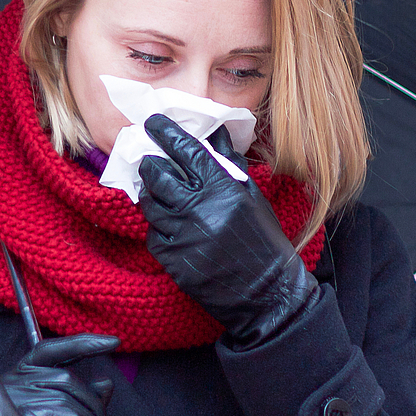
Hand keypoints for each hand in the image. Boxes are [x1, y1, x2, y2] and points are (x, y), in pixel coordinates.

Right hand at [0, 333, 118, 415]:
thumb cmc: (26, 413)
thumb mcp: (53, 403)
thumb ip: (79, 392)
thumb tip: (106, 383)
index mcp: (23, 372)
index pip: (51, 350)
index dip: (83, 343)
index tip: (114, 341)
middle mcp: (17, 380)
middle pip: (68, 379)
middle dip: (92, 403)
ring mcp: (18, 398)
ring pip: (70, 403)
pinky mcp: (22, 414)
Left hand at [136, 114, 318, 349]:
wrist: (266, 292)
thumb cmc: (263, 240)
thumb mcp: (252, 196)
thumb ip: (230, 162)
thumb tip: (215, 131)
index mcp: (223, 188)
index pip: (185, 150)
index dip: (165, 132)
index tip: (153, 123)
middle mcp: (201, 209)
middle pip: (158, 174)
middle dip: (150, 163)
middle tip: (149, 159)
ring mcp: (184, 236)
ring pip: (150, 204)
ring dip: (150, 193)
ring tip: (155, 190)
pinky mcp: (173, 260)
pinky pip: (153, 234)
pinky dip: (158, 225)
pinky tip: (168, 223)